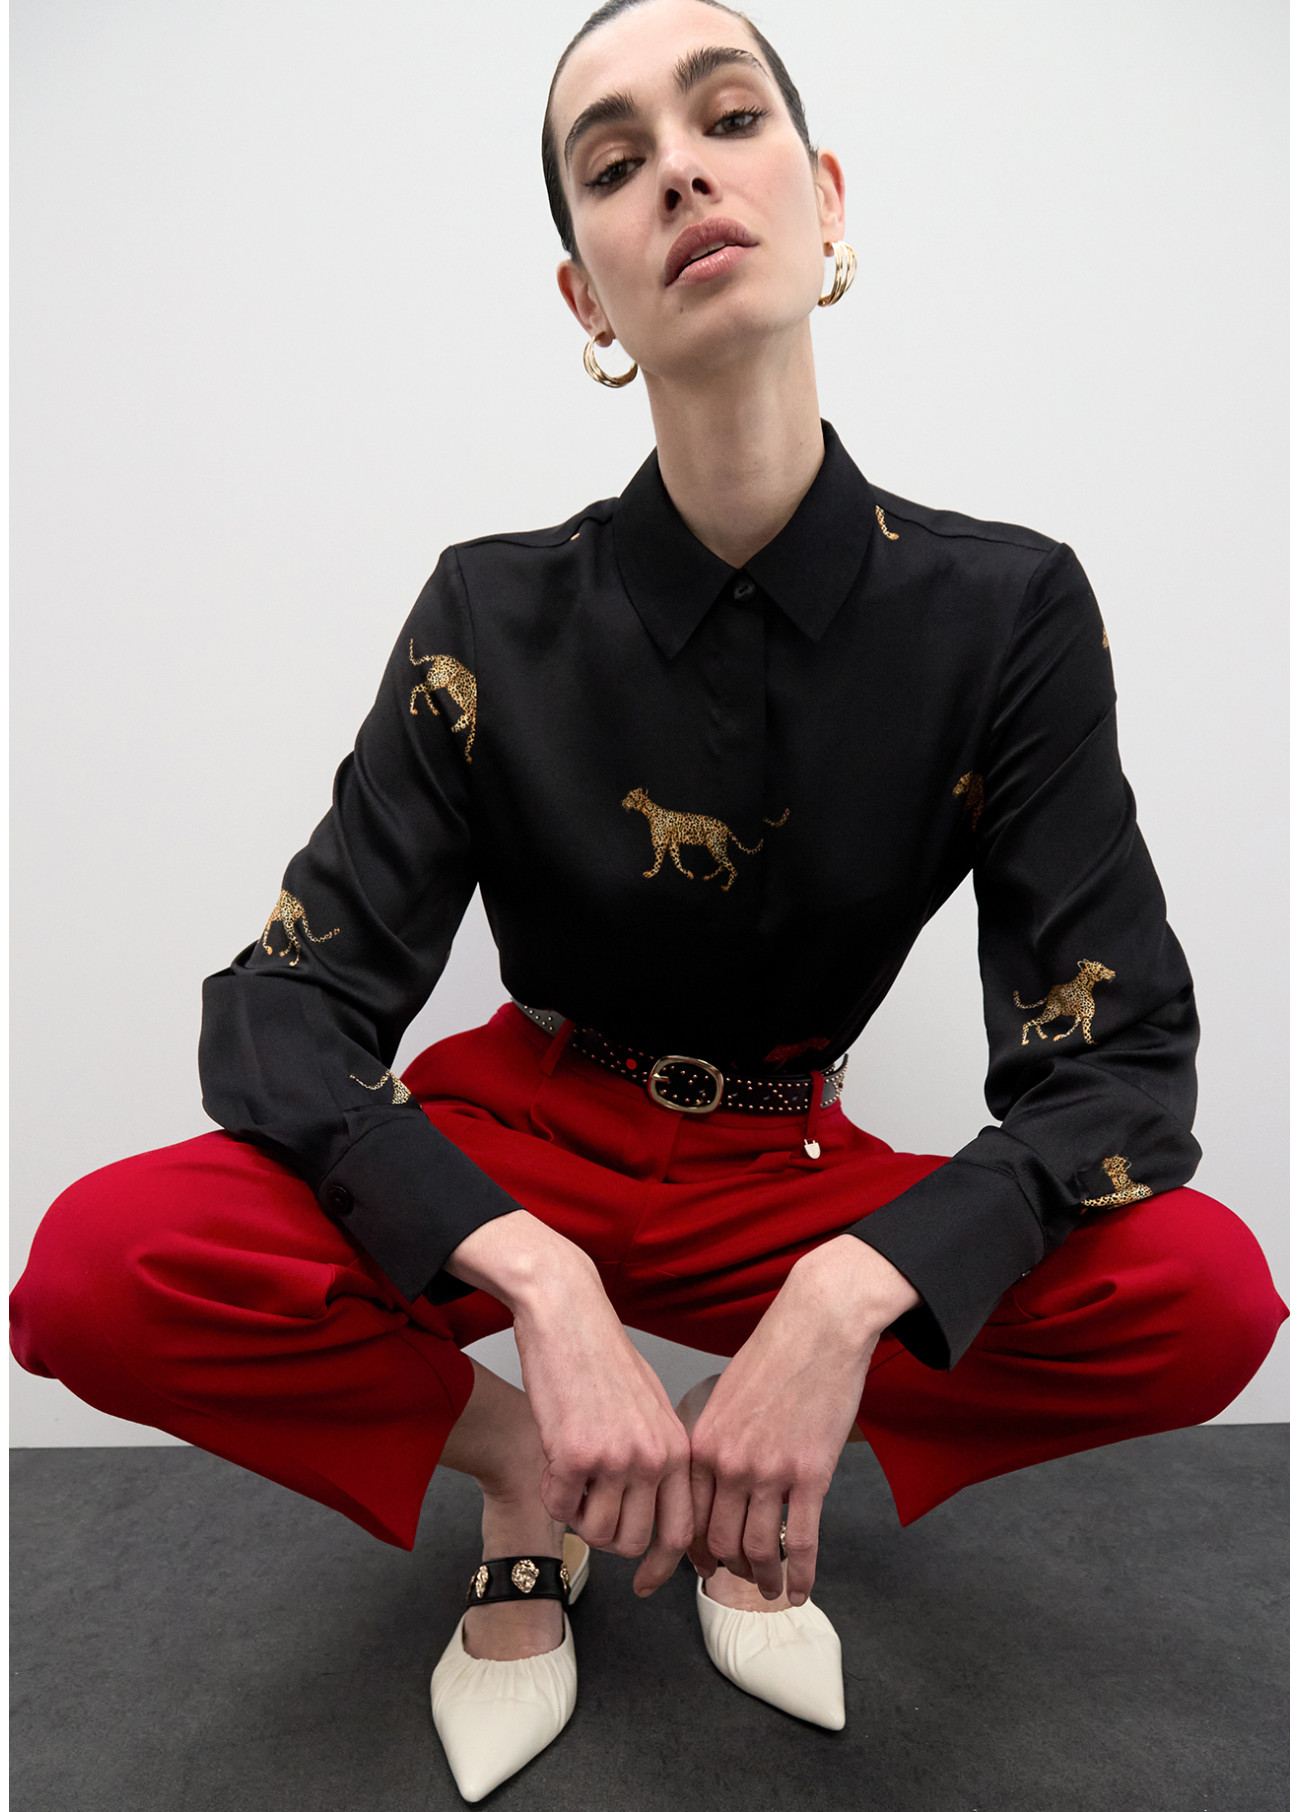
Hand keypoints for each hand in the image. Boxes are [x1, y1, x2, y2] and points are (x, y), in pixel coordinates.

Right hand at [510, 1260, 696, 1598]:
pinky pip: (558, 1506)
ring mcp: (615, 1458)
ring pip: (595, 1532)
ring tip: (573, 1477)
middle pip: (633, 1542)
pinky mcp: (574, 1454)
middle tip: (590, 1508)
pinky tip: (555, 1460)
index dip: (661, 1566)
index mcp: (677, 1449)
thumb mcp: (650, 1411)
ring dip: (577, 1515)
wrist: (569, 1318)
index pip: (679, 1531)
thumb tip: (654, 1516)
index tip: (646, 1584)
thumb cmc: (604, 1360)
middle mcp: (653, 1458)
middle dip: (607, 1538)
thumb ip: (658, 1461)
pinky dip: (551, 1493)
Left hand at [685, 1237, 919, 1605]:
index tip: (693, 1567)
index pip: (685, 1515)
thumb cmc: (774, 1355)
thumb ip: (715, 1442)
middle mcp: (729, 1464)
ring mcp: (770, 1472)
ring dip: (762, 1579)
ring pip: (757, 1549)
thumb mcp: (725, 1397)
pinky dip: (801, 1574)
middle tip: (735, 1579)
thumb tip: (714, 1484)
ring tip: (768, 1590)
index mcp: (703, 1443)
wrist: (818, 1327)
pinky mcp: (811, 1475)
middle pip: (718, 1540)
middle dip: (725, 1568)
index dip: (688, 1549)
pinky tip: (801, 1591)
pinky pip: (802, 1541)